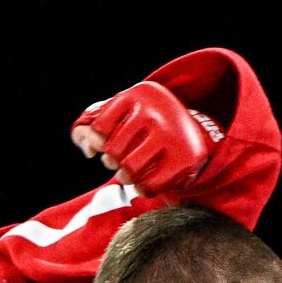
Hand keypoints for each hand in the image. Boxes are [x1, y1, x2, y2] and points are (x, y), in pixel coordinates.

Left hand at [71, 81, 221, 194]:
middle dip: (112, 161)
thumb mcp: (125, 112)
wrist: (195, 133)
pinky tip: (145, 182)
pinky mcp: (184, 159)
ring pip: (129, 170)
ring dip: (126, 177)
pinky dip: (142, 189)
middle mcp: (155, 112)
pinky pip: (148, 186)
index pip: (99, 128)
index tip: (104, 144)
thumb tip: (86, 146)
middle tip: (120, 161)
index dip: (97, 141)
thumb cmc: (147, 125)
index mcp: (138, 94)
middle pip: (112, 152)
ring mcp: (171, 135)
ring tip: (131, 172)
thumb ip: (96, 123)